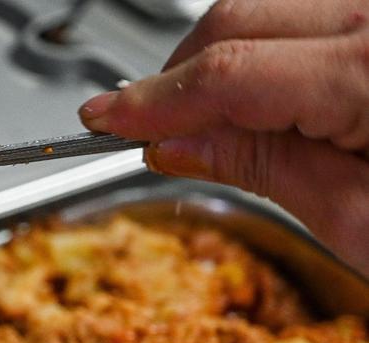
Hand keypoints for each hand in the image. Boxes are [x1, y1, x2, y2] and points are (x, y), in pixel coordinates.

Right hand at [78, 0, 368, 272]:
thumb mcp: (356, 218)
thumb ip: (262, 169)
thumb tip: (174, 145)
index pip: (228, 73)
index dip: (153, 101)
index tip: (103, 121)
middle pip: (237, 21)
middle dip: (178, 76)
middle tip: (145, 132)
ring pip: (265, 9)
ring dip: (221, 59)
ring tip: (209, 122)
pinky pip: (304, 16)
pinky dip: (265, 50)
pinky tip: (262, 96)